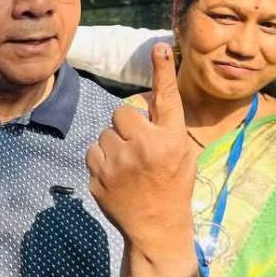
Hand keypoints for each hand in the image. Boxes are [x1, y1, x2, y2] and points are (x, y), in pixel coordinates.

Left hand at [86, 43, 195, 254]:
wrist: (156, 228)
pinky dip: (100, 160)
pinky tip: (116, 176)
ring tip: (128, 166)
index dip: (163, 71)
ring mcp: (119, 163)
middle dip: (127, 124)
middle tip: (138, 145)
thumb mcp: (183, 154)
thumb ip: (165, 127)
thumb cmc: (172, 186)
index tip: (159, 47)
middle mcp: (145, 148)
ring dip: (113, 144)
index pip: (167, 98)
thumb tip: (140, 103)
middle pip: (122, 112)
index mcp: (172, 140)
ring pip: (104, 133)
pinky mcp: (99, 176)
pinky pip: (92, 152)